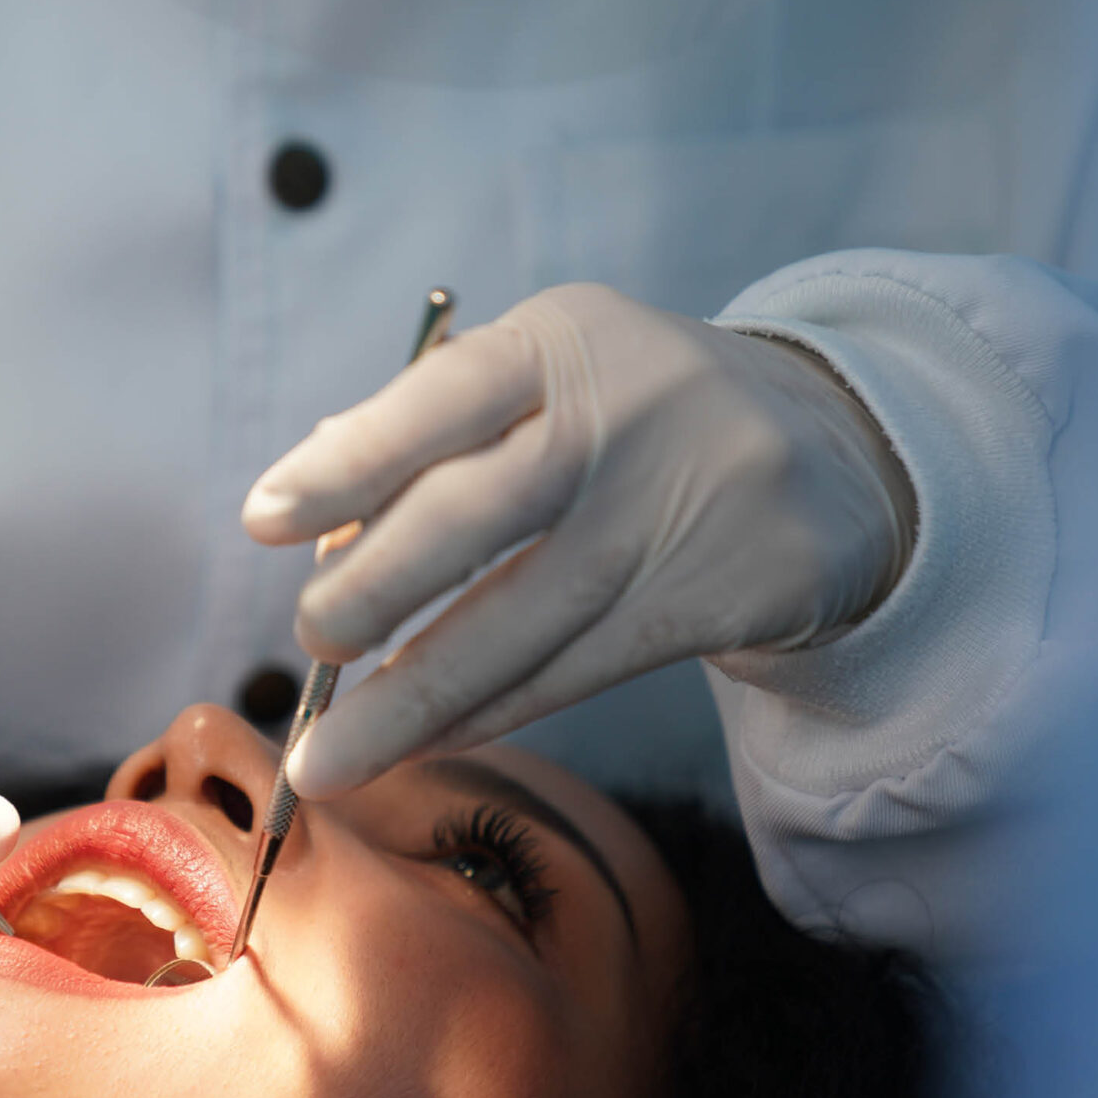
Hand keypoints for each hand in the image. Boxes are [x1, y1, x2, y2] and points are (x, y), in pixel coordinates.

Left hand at [242, 282, 914, 796]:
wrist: (835, 450)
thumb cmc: (631, 415)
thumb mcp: (552, 377)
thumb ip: (434, 429)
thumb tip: (310, 504)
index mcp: (563, 338)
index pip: (441, 394)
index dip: (349, 461)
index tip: (262, 520)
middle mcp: (625, 412)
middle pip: (478, 514)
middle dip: (374, 592)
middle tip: (309, 644)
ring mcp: (680, 506)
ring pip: (524, 621)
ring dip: (415, 703)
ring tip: (330, 759)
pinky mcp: (720, 593)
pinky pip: (578, 669)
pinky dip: (491, 713)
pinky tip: (426, 742)